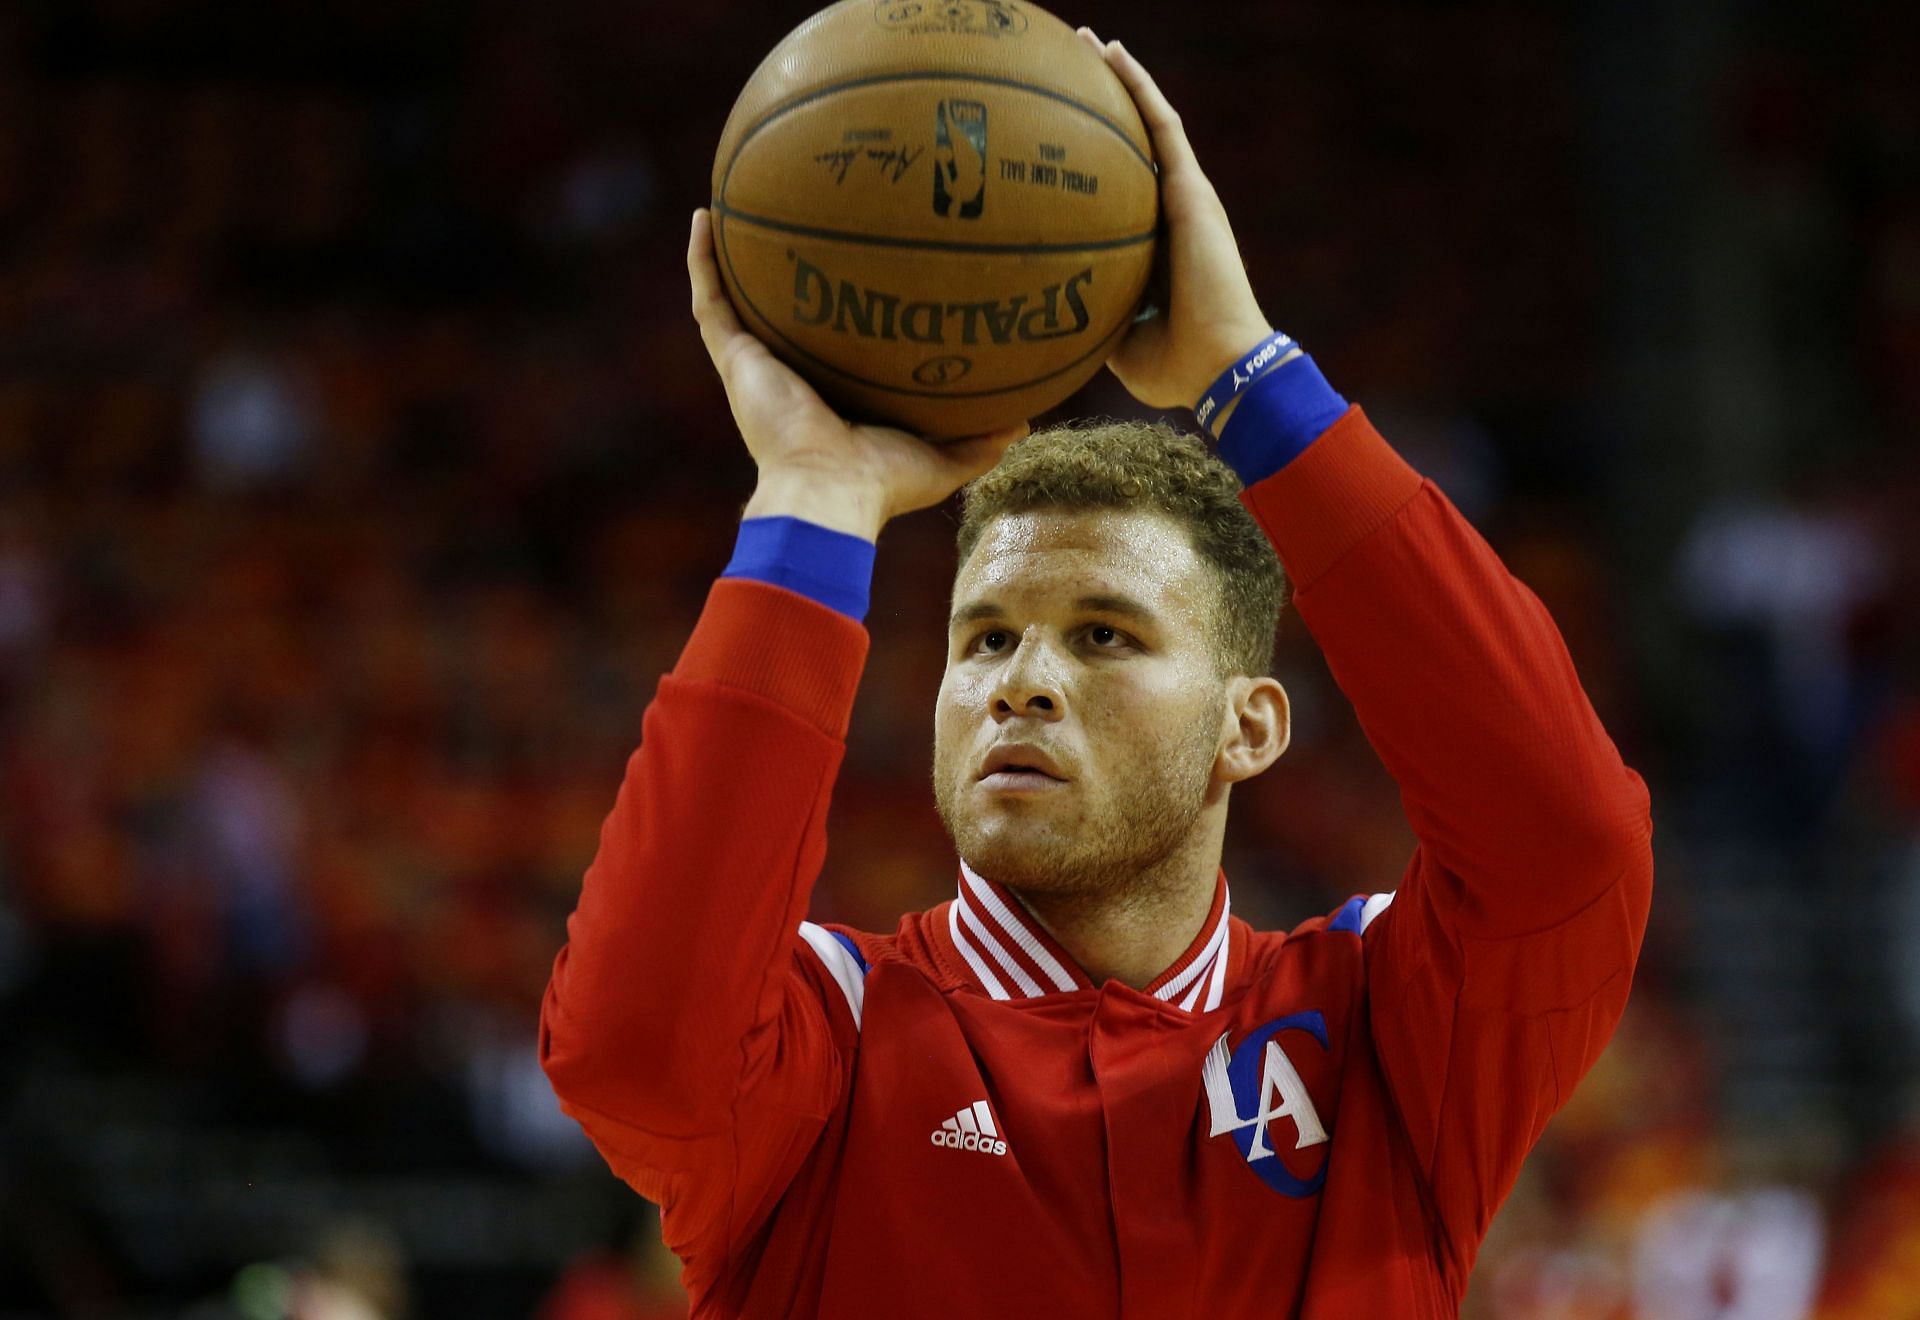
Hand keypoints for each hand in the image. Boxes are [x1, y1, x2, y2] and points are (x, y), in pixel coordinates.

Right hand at [688, 208, 1026, 540]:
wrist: (829, 494)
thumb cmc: (881, 485)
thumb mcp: (944, 460)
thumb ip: (980, 440)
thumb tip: (1024, 422)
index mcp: (830, 396)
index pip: (830, 347)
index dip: (839, 314)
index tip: (859, 273)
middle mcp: (789, 376)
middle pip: (781, 317)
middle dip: (786, 277)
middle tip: (803, 224)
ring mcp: (755, 366)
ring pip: (735, 300)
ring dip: (731, 257)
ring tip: (735, 204)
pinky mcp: (735, 360)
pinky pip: (710, 301)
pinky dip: (701, 260)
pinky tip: (703, 216)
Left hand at [1078, 29, 1276, 410]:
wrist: (1221, 365)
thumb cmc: (1177, 367)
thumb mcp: (1119, 344)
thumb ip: (1093, 319)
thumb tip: (1049, 318)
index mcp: (1158, 245)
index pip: (1124, 190)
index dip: (1096, 160)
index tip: (1058, 141)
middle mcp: (1174, 211)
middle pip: (1135, 145)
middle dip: (1104, 105)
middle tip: (1068, 70)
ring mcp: (1186, 195)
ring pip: (1149, 121)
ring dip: (1120, 78)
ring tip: (1087, 42)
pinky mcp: (1192, 189)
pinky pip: (1161, 125)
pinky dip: (1138, 86)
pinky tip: (1112, 53)